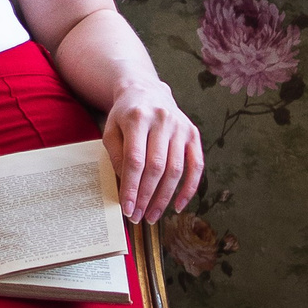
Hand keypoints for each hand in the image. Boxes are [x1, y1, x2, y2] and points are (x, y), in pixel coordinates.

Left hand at [102, 84, 201, 225]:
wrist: (146, 91)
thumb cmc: (125, 115)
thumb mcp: (111, 130)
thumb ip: (116, 156)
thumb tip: (127, 187)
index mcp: (138, 118)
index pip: (135, 160)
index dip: (132, 187)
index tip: (127, 209)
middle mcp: (163, 120)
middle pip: (157, 167)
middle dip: (147, 196)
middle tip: (138, 216)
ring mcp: (181, 127)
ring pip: (176, 170)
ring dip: (165, 197)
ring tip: (153, 215)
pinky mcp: (193, 134)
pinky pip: (196, 166)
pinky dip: (189, 189)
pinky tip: (179, 206)